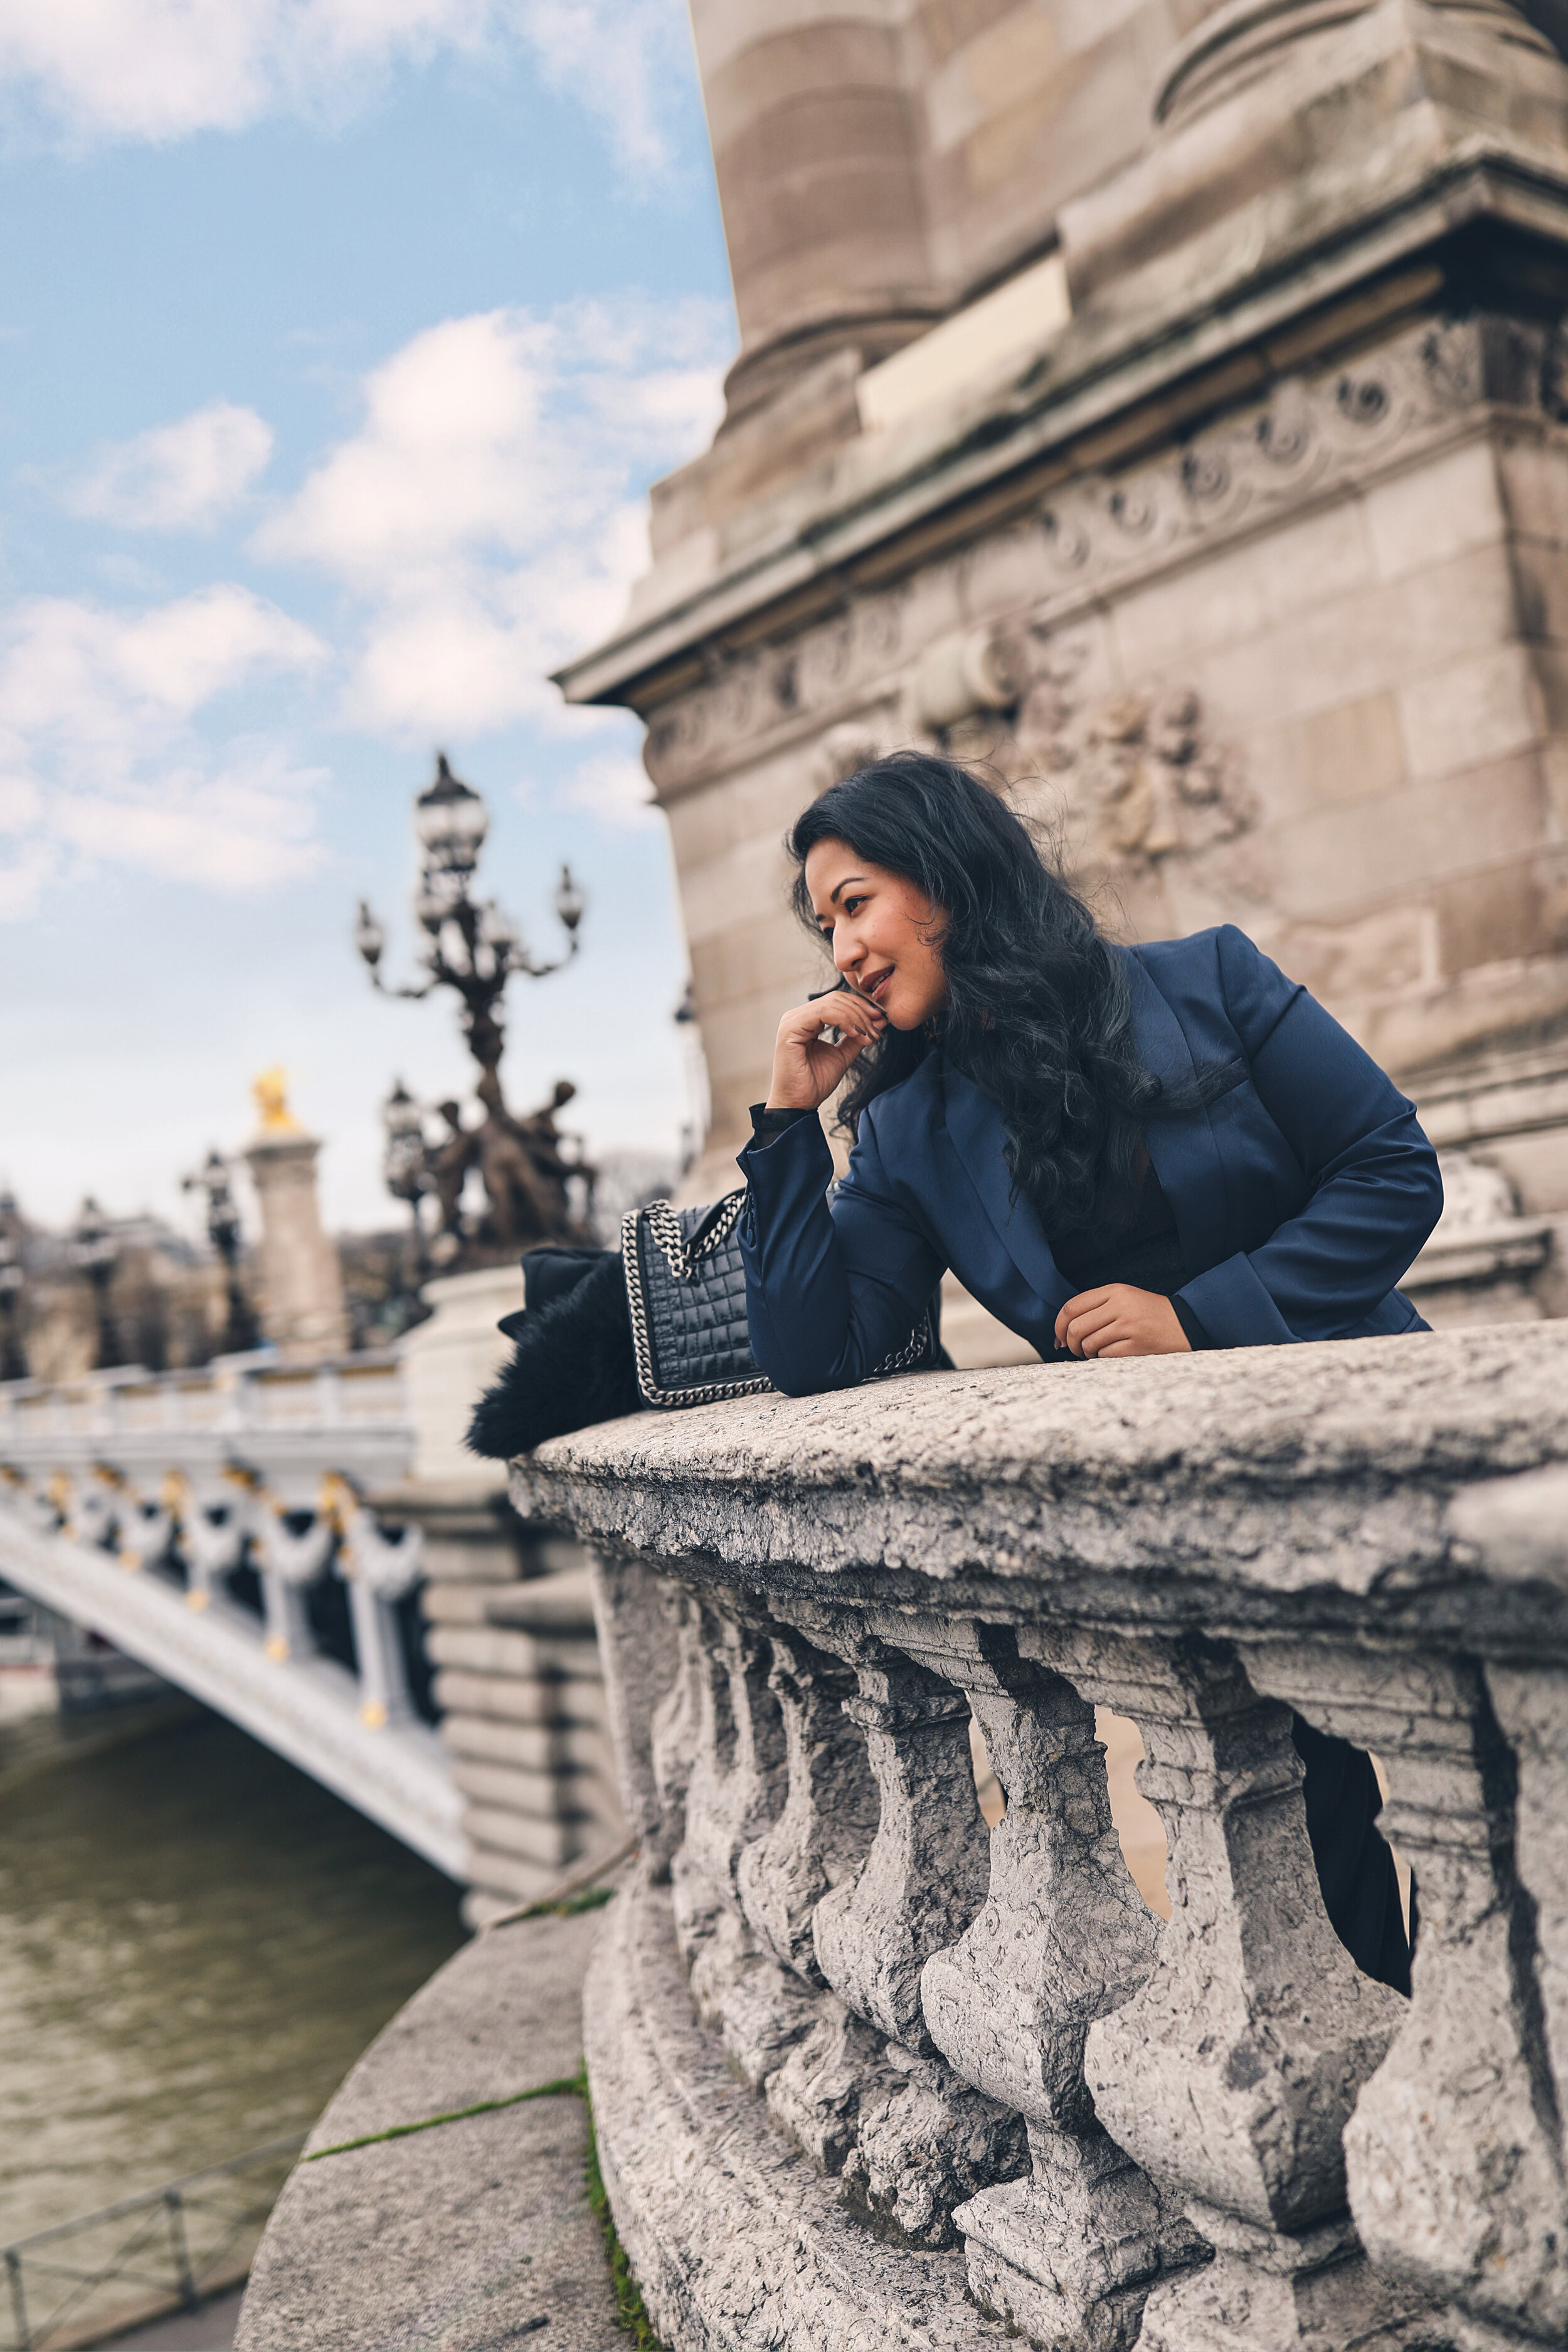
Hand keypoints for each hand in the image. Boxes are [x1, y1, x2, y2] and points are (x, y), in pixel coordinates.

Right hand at [766, 987, 885, 1112]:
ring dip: (856, 1017)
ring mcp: (792, 1021)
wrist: (799, 1104)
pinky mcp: (790, 1028)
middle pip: (836, 998)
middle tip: (877, 1029)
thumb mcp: (843, 1055)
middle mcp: (797, 1016)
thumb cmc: (816, 1083)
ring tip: (868, 1036)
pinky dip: (844, 1020)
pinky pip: (822, 1012)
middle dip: (862, 1011)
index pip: (838, 1001)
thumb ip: (858, 1037)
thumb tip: (881, 1020)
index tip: (881, 1020)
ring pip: (832, 1003)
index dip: (861, 1007)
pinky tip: (855, 1033)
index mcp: (807, 1020)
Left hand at [1055, 1284, 1190, 1358]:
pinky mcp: (1138, 1344)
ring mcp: (1129, 1325)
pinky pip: (1105, 1355)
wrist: (1187, 1323)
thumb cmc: (1150, 1313)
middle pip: (1076, 1328)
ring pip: (1089, 1344)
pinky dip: (1102, 1358)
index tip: (1059, 1337)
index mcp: (1115, 1290)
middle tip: (1076, 1349)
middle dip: (1071, 1343)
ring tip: (1095, 1352)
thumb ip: (1096, 1307)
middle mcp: (1120, 1305)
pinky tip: (1109, 1354)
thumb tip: (1063, 1331)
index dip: (1058, 1325)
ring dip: (1087, 1353)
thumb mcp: (1125, 1298)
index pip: (1072, 1307)